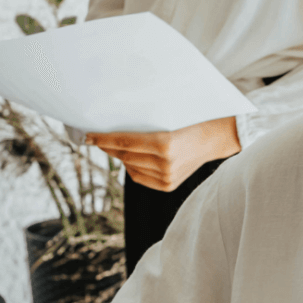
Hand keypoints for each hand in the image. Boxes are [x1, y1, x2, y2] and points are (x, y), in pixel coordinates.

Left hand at [87, 116, 240, 191]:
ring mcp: (167, 177)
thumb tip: (114, 128)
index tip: (88, 135)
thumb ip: (144, 125)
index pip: (125, 142)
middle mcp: (165, 163)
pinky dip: (131, 167)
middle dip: (107, 146)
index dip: (103, 139)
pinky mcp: (168, 186)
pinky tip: (130, 158)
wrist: (214, 139)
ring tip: (113, 146)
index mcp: (165, 142)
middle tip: (95, 137)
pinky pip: (139, 177)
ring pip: (130, 167)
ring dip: (119, 156)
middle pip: (124, 155)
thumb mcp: (168, 117)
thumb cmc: (190, 120)